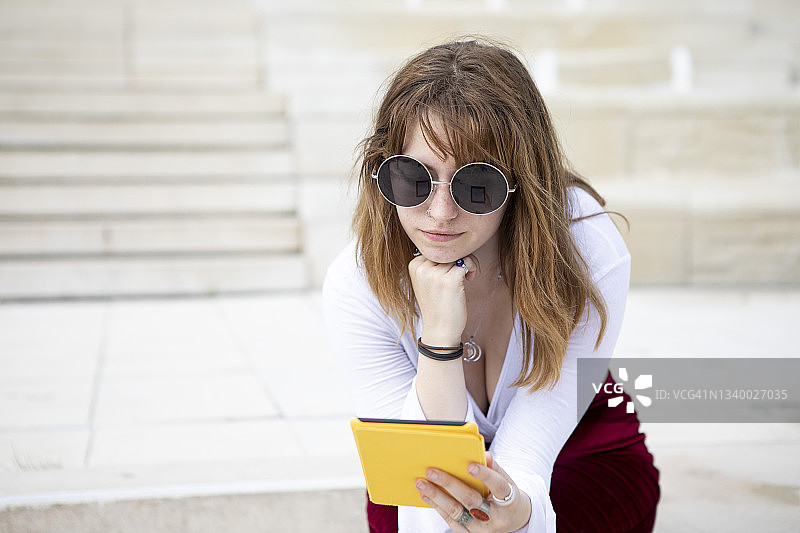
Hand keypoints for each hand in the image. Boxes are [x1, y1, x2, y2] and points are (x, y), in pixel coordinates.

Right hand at [408, 254, 478, 345]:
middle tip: (464, 273)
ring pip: (458, 255)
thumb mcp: (426, 281)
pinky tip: (470, 279)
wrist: (439, 330)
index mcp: (414, 265)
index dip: (448, 256)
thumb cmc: (437, 305)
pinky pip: (466, 263)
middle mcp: (422, 268)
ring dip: (468, 264)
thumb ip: (433, 264)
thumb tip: (452, 247)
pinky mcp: (450, 280)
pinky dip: (473, 268)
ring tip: (467, 278)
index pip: (436, 248)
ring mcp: (435, 274)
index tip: (451, 270)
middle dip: (459, 258)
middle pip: (447, 249)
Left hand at [415, 452, 530, 531]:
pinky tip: (426, 494)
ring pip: (456, 512)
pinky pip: (451, 520)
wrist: (512, 521)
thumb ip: (494, 468)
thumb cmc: (505, 495)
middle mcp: (495, 518)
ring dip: (436, 496)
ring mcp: (481, 529)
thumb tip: (484, 454)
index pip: (498, 487)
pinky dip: (437, 506)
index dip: (485, 476)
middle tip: (431, 471)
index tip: (470, 465)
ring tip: (421, 483)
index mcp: (509, 502)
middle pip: (471, 500)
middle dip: (449, 484)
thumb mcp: (506, 481)